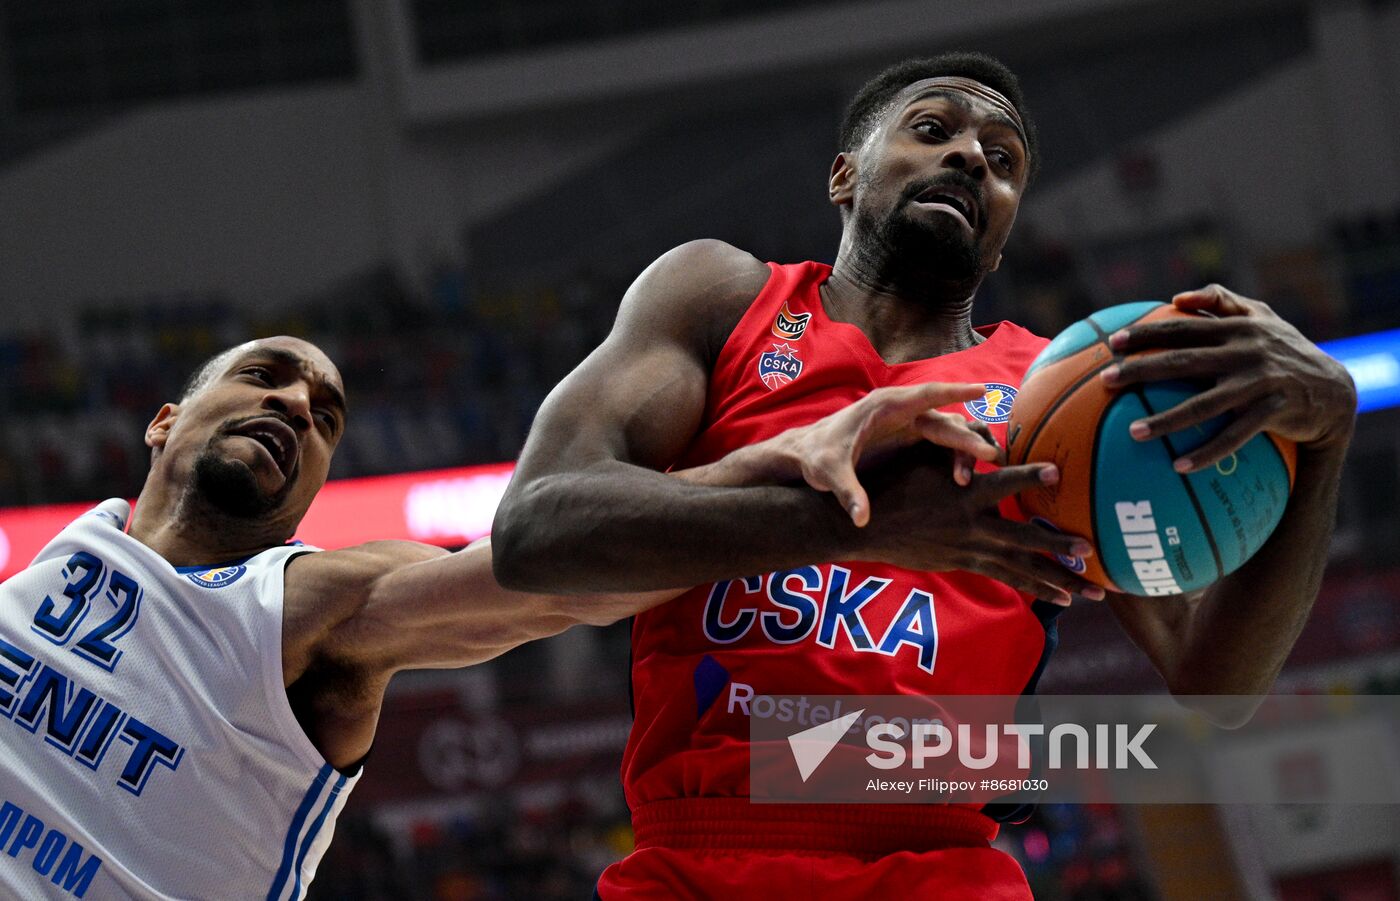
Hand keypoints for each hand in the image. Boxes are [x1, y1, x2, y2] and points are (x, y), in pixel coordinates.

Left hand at [753, 382, 1003, 525]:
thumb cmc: (815, 456)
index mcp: (884, 407)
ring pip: (945, 433)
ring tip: (970, 480)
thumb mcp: (828, 473)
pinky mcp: (905, 440)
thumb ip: (847, 492)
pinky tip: (962, 481)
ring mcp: (904, 425)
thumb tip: (862, 518)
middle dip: (967, 439)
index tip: (982, 390)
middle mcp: (899, 412)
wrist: (805, 456)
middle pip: (943, 420)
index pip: (927, 395)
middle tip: (989, 459)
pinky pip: (938, 445)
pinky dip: (953, 459)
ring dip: (962, 453)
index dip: (956, 392)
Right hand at [855, 445, 1104, 604]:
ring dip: (1056, 581)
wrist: (863, 526)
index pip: (1002, 482)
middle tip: (1090, 550)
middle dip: (1058, 546)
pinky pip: (1004, 578)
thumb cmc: (892, 482)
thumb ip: (959, 453)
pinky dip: (1032, 587)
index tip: (1057, 473)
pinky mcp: (963, 562)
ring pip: (1019, 568)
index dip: (1029, 477)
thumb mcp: (923, 459)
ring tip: (1088, 592)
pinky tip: (1056, 598)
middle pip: (1023, 538)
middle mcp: (970, 525)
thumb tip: (987, 436)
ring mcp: (968, 549)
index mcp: (962, 495)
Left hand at [1100, 284, 1357, 472]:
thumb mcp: (1261, 317)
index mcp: (1237, 328)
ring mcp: (1259, 383)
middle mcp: (1246, 352)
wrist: (1334, 390)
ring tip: (1132, 433)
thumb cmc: (1283, 350)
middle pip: (1184, 361)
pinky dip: (1206, 452)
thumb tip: (1177, 297)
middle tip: (1107, 380)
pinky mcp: (1273, 411)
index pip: (1183, 328)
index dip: (1147, 333)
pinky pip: (1234, 437)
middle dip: (1142, 370)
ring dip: (1166, 420)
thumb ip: (1222, 301)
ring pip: (1204, 404)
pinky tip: (1178, 466)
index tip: (1113, 343)